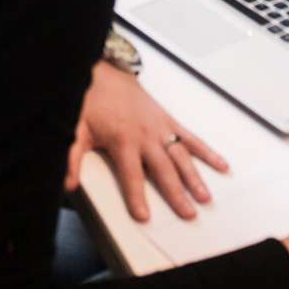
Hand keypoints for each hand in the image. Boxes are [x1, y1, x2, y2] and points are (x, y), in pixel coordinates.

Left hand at [65, 61, 228, 221]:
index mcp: (123, 140)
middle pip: (164, 169)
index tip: (144, 216)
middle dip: (176, 193)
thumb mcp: (76, 128)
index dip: (137, 196)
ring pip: (181, 156)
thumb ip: (72, 156)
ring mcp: (160, 127)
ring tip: (205, 197)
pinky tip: (221, 164)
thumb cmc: (92, 101)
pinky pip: (190, 137)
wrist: (106, 72)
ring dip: (194, 177)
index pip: (131, 175)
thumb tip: (67, 182)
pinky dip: (207, 151)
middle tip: (188, 213)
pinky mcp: (168, 121)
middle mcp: (146, 135)